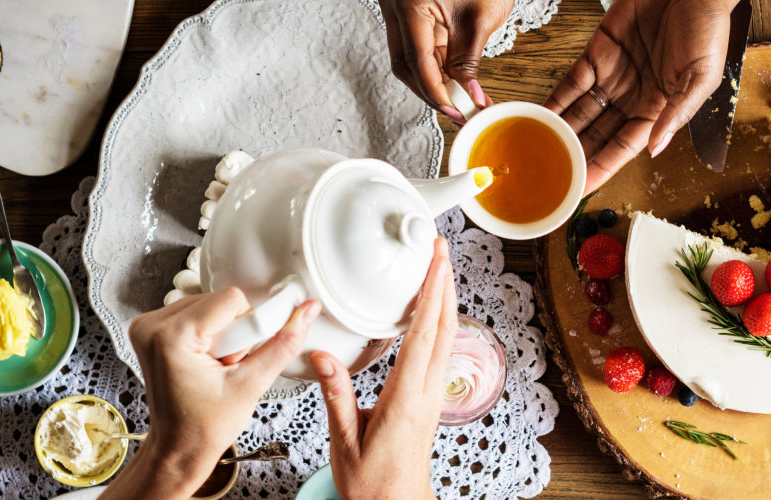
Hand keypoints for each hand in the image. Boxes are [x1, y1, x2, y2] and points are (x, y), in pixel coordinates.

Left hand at [101, 290, 320, 499]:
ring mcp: (148, 327)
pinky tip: (208, 360)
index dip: (250, 328)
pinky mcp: (152, 330)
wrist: (178, 447)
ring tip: (218, 366)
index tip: (245, 357)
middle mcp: (152, 326)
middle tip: (229, 366)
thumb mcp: (251, 385)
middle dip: (236, 332)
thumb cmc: (203, 427)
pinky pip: (196, 313)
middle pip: (219, 301)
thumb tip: (305, 312)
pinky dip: (210, 333)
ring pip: (210, 305)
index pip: (231, 300)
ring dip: (224, 332)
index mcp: (171, 337)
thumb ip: (283, 344)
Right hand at [313, 238, 457, 499]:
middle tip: (442, 249)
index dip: (432, 294)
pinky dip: (438, 323)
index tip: (436, 262)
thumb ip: (335, 396)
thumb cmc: (375, 483)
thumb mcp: (345, 441)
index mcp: (407, 397)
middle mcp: (427, 392)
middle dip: (445, 284)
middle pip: (445, 327)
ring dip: (445, 300)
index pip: (424, 335)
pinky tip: (431, 312)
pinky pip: (440, 351)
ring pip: (447, 337)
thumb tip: (322, 358)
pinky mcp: (430, 399)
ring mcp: (433, 394)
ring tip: (439, 269)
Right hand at [380, 0, 516, 123]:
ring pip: (410, 60)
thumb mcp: (481, 16)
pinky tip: (455, 82)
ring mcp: (400, 12)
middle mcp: (396, 9)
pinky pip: (419, 47)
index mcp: (410, 6)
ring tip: (462, 101)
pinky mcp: (411, 14)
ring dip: (435, 82)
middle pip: (406, 65)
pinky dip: (436, 67)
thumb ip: (471, 59)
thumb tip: (470, 95)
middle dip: (432, 93)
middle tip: (460, 113)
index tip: (456, 110)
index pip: (417, 60)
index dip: (436, 91)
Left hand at [545, 0, 743, 193]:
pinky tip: (538, 114)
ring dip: (560, 130)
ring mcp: (614, 75)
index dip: (602, 167)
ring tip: (538, 151)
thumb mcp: (702, 77)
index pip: (625, 147)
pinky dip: (555, 98)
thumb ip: (676, 113)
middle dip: (576, 155)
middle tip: (551, 176)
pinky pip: (571, 81)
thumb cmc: (708, 28)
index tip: (581, 187)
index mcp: (659, 108)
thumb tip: (655, 149)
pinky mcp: (598, 52)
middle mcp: (633, 96)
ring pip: (581, 112)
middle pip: (598, 134)